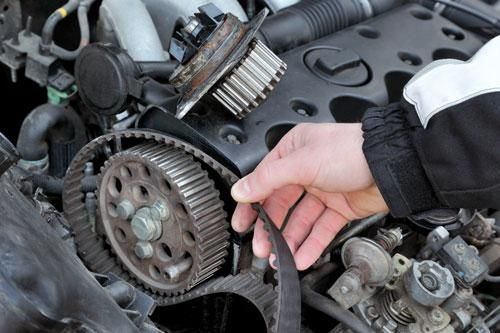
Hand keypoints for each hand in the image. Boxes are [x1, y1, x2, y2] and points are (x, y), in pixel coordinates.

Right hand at [230, 123, 388, 269]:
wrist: (392, 165)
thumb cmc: (352, 150)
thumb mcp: (303, 162)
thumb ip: (268, 179)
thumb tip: (241, 190)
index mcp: (293, 151)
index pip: (264, 180)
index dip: (251, 203)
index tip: (241, 223)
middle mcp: (306, 169)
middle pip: (281, 204)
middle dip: (270, 228)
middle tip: (262, 247)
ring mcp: (323, 190)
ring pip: (300, 220)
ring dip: (289, 241)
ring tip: (281, 258)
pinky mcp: (340, 207)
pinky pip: (320, 229)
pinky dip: (311, 244)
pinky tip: (302, 257)